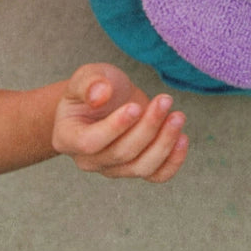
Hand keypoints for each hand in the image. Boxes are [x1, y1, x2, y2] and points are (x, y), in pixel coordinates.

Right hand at [52, 64, 187, 182]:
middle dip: (147, 127)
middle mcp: (88, 160)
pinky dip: (172, 162)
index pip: (90, 142)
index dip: (114, 128)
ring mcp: (112, 169)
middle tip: (165, 100)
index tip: (134, 106)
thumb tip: (99, 96)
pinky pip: (155, 175)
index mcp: (67, 137)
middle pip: (121, 154)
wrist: (107, 97)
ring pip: (141, 167)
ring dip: (164, 143)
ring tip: (178, 116)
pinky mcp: (134, 169)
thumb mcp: (87, 75)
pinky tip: (182, 139)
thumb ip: (89, 83)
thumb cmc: (94, 86)